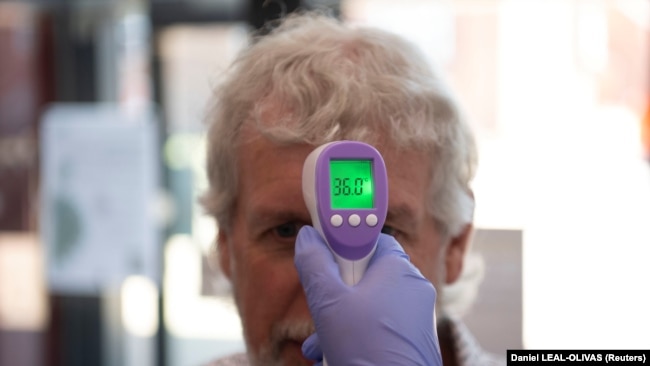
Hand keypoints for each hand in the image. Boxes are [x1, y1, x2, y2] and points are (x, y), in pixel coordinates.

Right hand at [294, 226, 441, 365]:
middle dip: (336, 292)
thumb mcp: (328, 303)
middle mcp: (412, 289)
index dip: (343, 243)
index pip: (370, 238)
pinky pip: (378, 327)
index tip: (323, 248)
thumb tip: (307, 238)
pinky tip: (335, 354)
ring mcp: (415, 317)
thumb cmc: (367, 349)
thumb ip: (315, 264)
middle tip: (321, 306)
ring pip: (368, 305)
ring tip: (322, 343)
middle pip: (365, 274)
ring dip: (340, 320)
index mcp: (398, 269)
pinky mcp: (412, 341)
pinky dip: (356, 336)